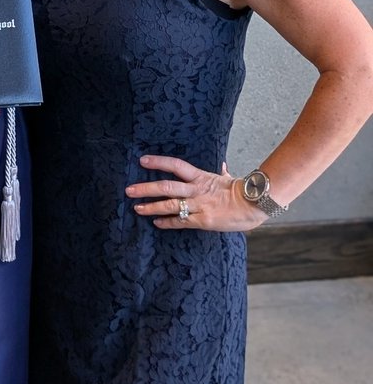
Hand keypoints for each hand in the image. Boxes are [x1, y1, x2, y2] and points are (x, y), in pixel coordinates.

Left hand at [125, 155, 264, 231]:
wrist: (255, 205)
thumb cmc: (241, 192)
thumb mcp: (228, 179)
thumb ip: (221, 173)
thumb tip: (222, 166)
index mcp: (201, 176)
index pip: (175, 165)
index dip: (158, 162)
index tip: (142, 160)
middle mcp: (196, 190)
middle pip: (166, 187)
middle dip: (146, 189)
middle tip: (129, 190)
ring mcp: (199, 205)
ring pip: (170, 205)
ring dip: (151, 207)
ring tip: (137, 208)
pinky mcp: (203, 220)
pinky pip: (181, 221)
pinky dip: (167, 222)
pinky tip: (156, 222)